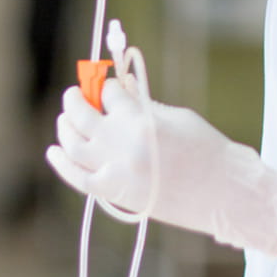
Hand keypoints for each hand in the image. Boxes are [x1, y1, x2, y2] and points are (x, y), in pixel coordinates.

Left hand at [46, 79, 276, 256]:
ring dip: (65, 127)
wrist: (222, 192)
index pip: (110, 93)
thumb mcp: (177, 118)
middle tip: (75, 92)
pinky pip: (77, 178)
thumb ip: (144, 104)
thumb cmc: (206, 150)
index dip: (106, 85)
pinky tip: (54, 151)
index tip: (106, 83)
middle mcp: (122, 144)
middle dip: (76, 99)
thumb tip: (123, 88)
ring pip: (73, 145)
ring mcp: (115, 171)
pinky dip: (62, 164)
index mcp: (141, 120)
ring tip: (65, 118)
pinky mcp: (114, 193)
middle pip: (83, 115)